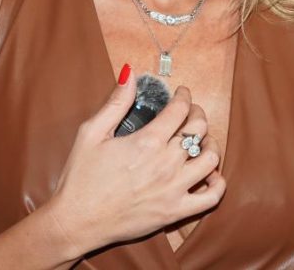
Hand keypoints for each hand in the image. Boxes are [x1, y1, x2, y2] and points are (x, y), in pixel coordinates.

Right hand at [43, 71, 226, 255]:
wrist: (76, 221)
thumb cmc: (81, 178)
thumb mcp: (91, 133)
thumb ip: (115, 102)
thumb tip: (129, 73)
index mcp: (147, 142)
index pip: (180, 110)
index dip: (184, 96)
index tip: (182, 93)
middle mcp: (165, 164)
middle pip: (199, 130)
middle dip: (198, 114)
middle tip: (191, 113)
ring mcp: (173, 189)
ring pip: (211, 159)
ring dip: (210, 144)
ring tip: (201, 141)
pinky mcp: (175, 212)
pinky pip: (211, 197)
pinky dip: (217, 182)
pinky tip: (208, 174)